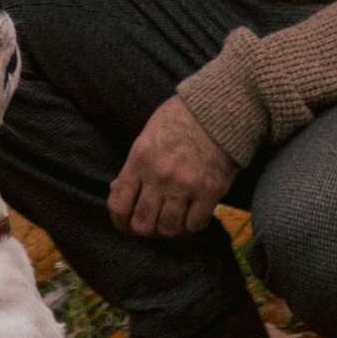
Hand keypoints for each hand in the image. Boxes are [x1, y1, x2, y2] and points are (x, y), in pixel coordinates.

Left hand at [108, 98, 238, 242]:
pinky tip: (194, 212)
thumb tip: (118, 190)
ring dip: (170, 227)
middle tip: (153, 223)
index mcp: (140, 159)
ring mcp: (185, 185)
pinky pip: (195, 225)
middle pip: (143, 224)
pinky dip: (193, 223)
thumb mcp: (147, 136)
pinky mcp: (210, 191)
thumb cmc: (180, 120)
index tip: (126, 225)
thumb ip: (134, 166)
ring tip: (174, 217)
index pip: (119, 205)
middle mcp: (160, 175)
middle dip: (146, 229)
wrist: (218, 108)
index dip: (120, 223)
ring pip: (169, 229)